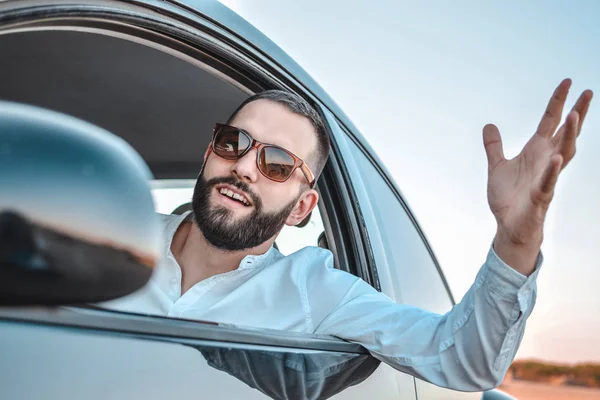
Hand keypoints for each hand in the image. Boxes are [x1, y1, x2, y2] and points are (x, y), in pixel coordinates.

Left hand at [483, 79, 592, 274]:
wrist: (508, 224)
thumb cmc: (508, 197)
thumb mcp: (496, 166)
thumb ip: (494, 146)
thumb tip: (489, 125)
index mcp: (536, 150)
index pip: (550, 121)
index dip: (558, 101)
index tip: (568, 81)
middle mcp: (546, 160)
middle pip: (566, 132)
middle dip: (577, 113)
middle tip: (588, 92)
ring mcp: (546, 176)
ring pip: (564, 152)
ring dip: (570, 135)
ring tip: (574, 115)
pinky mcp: (541, 195)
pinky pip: (550, 180)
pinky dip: (552, 170)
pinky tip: (556, 158)